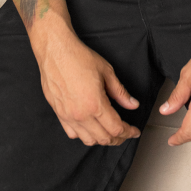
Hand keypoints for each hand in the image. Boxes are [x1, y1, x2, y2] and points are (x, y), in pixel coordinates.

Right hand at [29, 12, 140, 146]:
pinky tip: (90, 128)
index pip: (116, 128)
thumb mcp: (106, 71)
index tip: (134, 131)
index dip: (128, 132)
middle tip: (125, 132)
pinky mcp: (59, 113)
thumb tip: (132, 104)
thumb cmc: (79, 57)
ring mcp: (68, 116)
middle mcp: (81, 115)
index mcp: (95, 104)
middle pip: (104, 138)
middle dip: (118, 138)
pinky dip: (84, 135)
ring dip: (102, 139)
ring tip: (109, 132)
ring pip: (88, 140)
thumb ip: (120, 92)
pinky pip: (72, 133)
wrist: (55, 51)